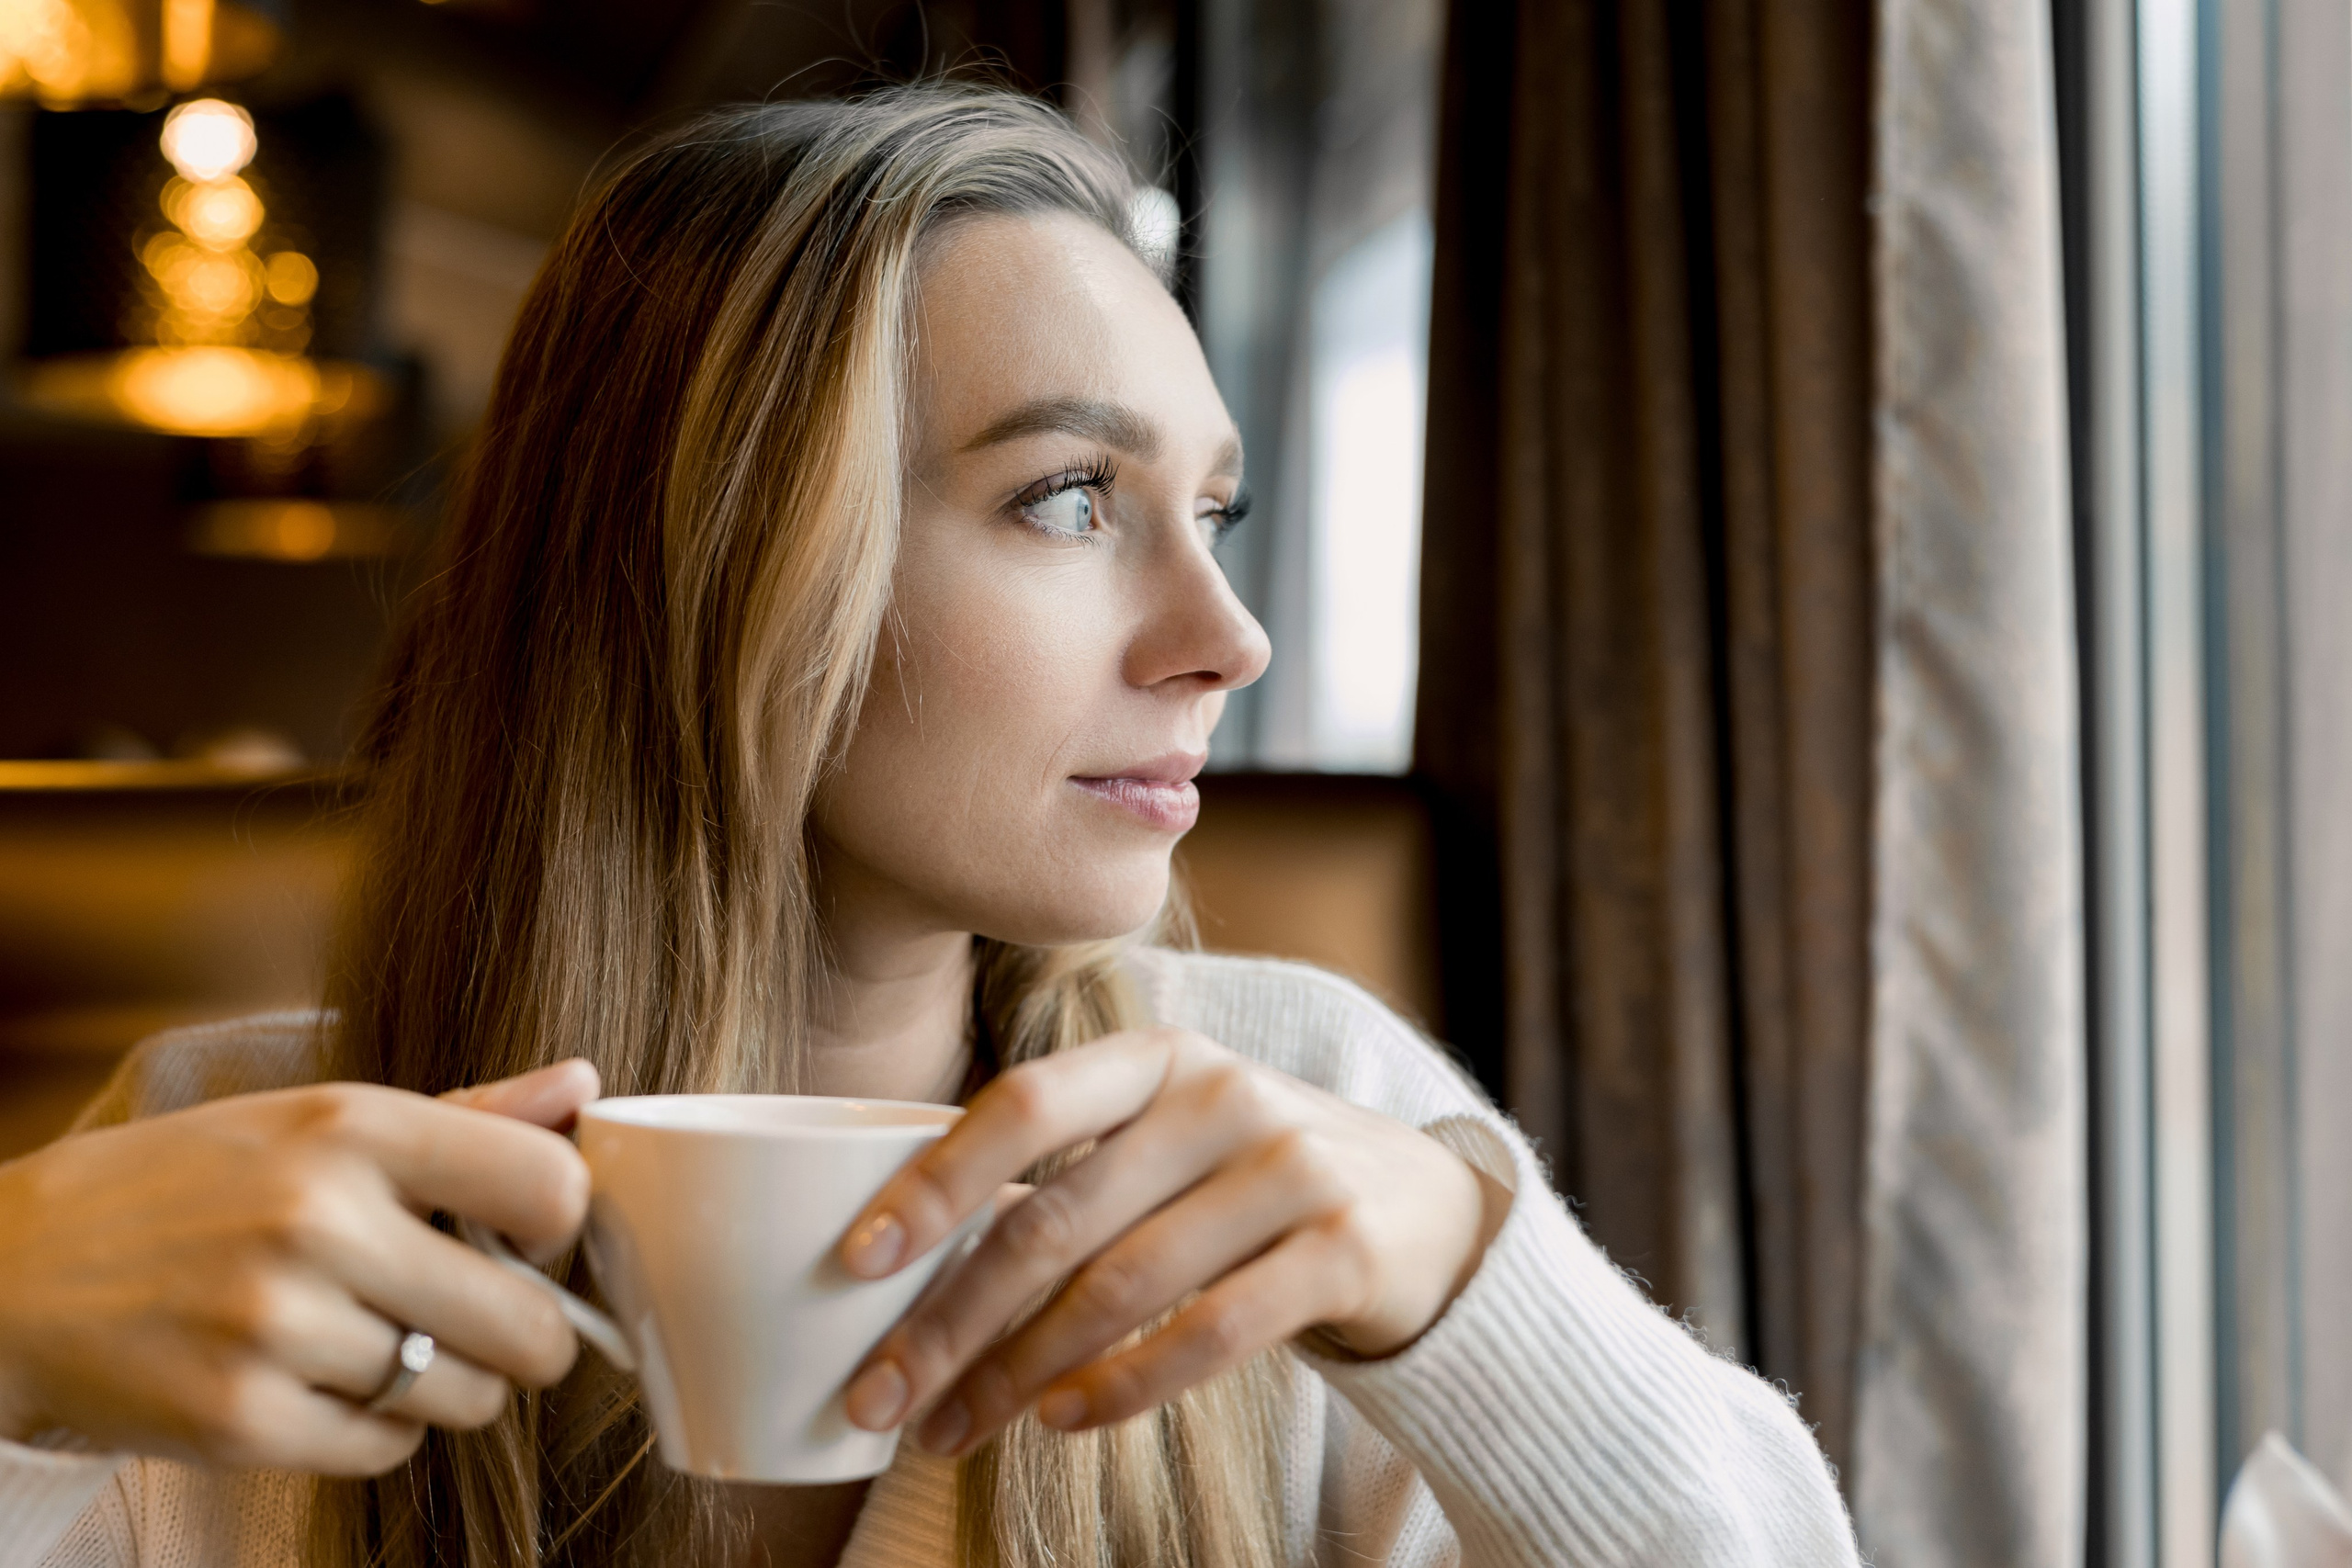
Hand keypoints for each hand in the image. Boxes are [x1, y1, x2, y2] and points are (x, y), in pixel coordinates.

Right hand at [0, 1060, 598, 1474]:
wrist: (18, 1274)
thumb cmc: (195, 1186)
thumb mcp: (317, 1118)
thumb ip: (466, 1112)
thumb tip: (585, 1089)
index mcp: (352, 1126)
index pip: (549, 1185)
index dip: (562, 1226)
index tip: (530, 1238)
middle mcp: (319, 1220)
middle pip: (529, 1324)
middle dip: (527, 1334)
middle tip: (482, 1318)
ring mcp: (277, 1326)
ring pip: (467, 1397)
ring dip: (451, 1385)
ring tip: (388, 1344)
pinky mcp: (240, 1420)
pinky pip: (388, 1450)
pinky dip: (379, 1431)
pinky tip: (330, 1385)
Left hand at [836, 1027, 1505, 1456]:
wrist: (1432, 1209)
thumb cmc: (1252, 1182)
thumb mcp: (1172, 1140)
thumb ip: (1072, 1174)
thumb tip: (907, 1267)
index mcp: (1159, 1058)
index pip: (1026, 1104)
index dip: (934, 1180)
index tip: (854, 1259)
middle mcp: (1222, 1097)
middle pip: (1055, 1218)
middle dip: (950, 1320)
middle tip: (878, 1395)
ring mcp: (1289, 1169)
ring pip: (1120, 1286)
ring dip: (1018, 1372)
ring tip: (952, 1428)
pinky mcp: (1341, 1248)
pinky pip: (1210, 1332)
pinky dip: (1123, 1386)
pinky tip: (1061, 1419)